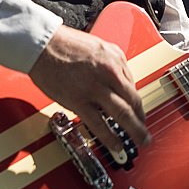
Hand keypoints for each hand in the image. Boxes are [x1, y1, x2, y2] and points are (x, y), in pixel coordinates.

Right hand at [29, 23, 148, 158]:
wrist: (42, 44)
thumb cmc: (65, 43)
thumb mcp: (99, 47)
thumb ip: (113, 66)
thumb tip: (121, 85)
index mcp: (115, 59)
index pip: (133, 87)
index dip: (138, 105)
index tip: (139, 114)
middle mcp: (109, 73)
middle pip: (134, 101)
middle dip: (142, 120)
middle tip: (146, 134)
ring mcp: (95, 88)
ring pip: (122, 114)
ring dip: (134, 130)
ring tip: (139, 141)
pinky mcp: (78, 100)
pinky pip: (99, 124)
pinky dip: (110, 137)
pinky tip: (116, 145)